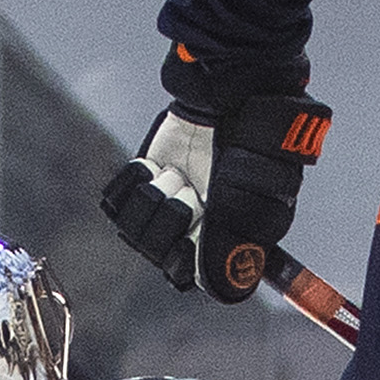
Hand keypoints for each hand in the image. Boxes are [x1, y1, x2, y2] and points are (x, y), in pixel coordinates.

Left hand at [97, 93, 330, 301]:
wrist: (229, 90)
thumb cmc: (256, 140)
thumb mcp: (262, 190)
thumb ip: (241, 239)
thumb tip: (227, 288)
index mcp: (229, 241)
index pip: (194, 277)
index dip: (189, 258)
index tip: (199, 227)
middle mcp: (196, 231)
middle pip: (159, 256)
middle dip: (172, 219)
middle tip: (193, 189)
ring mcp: (166, 207)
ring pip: (135, 232)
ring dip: (155, 196)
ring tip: (177, 173)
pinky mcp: (142, 183)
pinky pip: (116, 203)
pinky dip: (133, 180)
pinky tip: (153, 165)